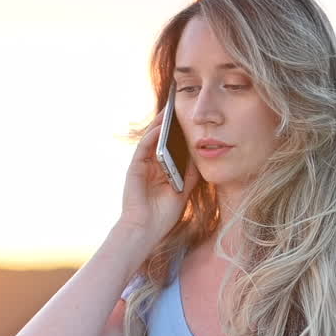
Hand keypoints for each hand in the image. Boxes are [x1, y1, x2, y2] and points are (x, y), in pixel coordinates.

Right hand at [118, 109, 200, 241]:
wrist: (147, 229)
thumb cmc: (164, 214)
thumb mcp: (184, 189)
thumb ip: (190, 173)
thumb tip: (200, 155)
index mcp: (163, 169)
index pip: (171, 146)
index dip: (179, 132)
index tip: (189, 118)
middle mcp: (152, 165)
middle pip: (161, 139)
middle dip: (169, 123)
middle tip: (178, 106)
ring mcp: (142, 165)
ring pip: (152, 140)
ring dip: (159, 125)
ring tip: (169, 110)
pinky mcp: (134, 168)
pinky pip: (143, 148)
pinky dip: (151, 137)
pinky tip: (159, 127)